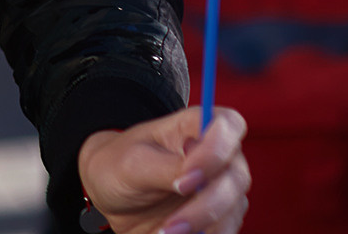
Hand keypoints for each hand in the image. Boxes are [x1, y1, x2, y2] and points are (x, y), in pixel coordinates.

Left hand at [79, 107, 248, 233]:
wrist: (112, 197)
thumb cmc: (119, 166)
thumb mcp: (133, 162)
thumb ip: (166, 166)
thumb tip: (195, 179)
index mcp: (193, 128)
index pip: (227, 124)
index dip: (218, 148)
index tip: (189, 176)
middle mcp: (216, 156)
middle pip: (236, 176)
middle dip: (208, 203)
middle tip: (174, 222)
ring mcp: (222, 187)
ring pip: (234, 209)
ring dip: (204, 225)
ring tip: (167, 232)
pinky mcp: (220, 215)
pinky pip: (227, 229)